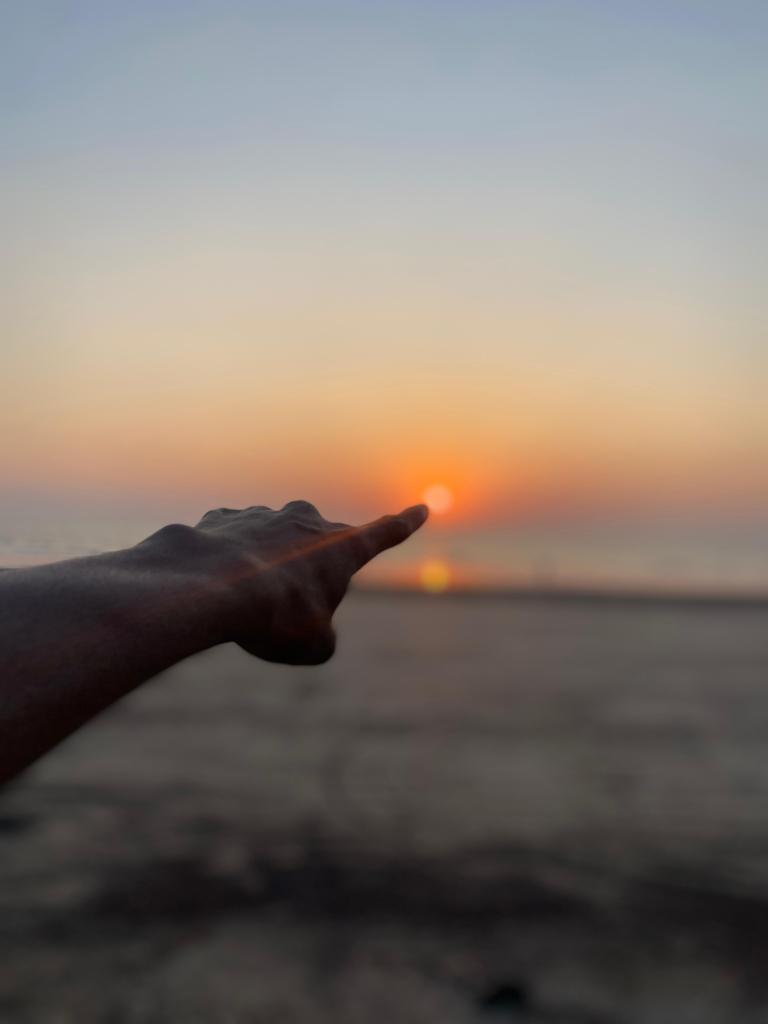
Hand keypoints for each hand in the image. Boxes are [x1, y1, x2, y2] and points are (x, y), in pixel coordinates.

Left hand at [191, 500, 428, 663]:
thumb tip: (306, 626)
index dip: (406, 523)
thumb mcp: (312, 646)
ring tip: (242, 603)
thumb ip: (321, 636)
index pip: (385, 533)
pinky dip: (228, 560)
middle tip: (286, 609)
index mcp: (342, 548)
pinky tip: (215, 584)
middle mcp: (307, 522)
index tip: (422, 508)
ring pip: (272, 544)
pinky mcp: (224, 518)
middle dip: (308, 573)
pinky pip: (233, 541)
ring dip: (264, 568)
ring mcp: (263, 516)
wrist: (205, 588)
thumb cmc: (272, 619)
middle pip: (319, 547)